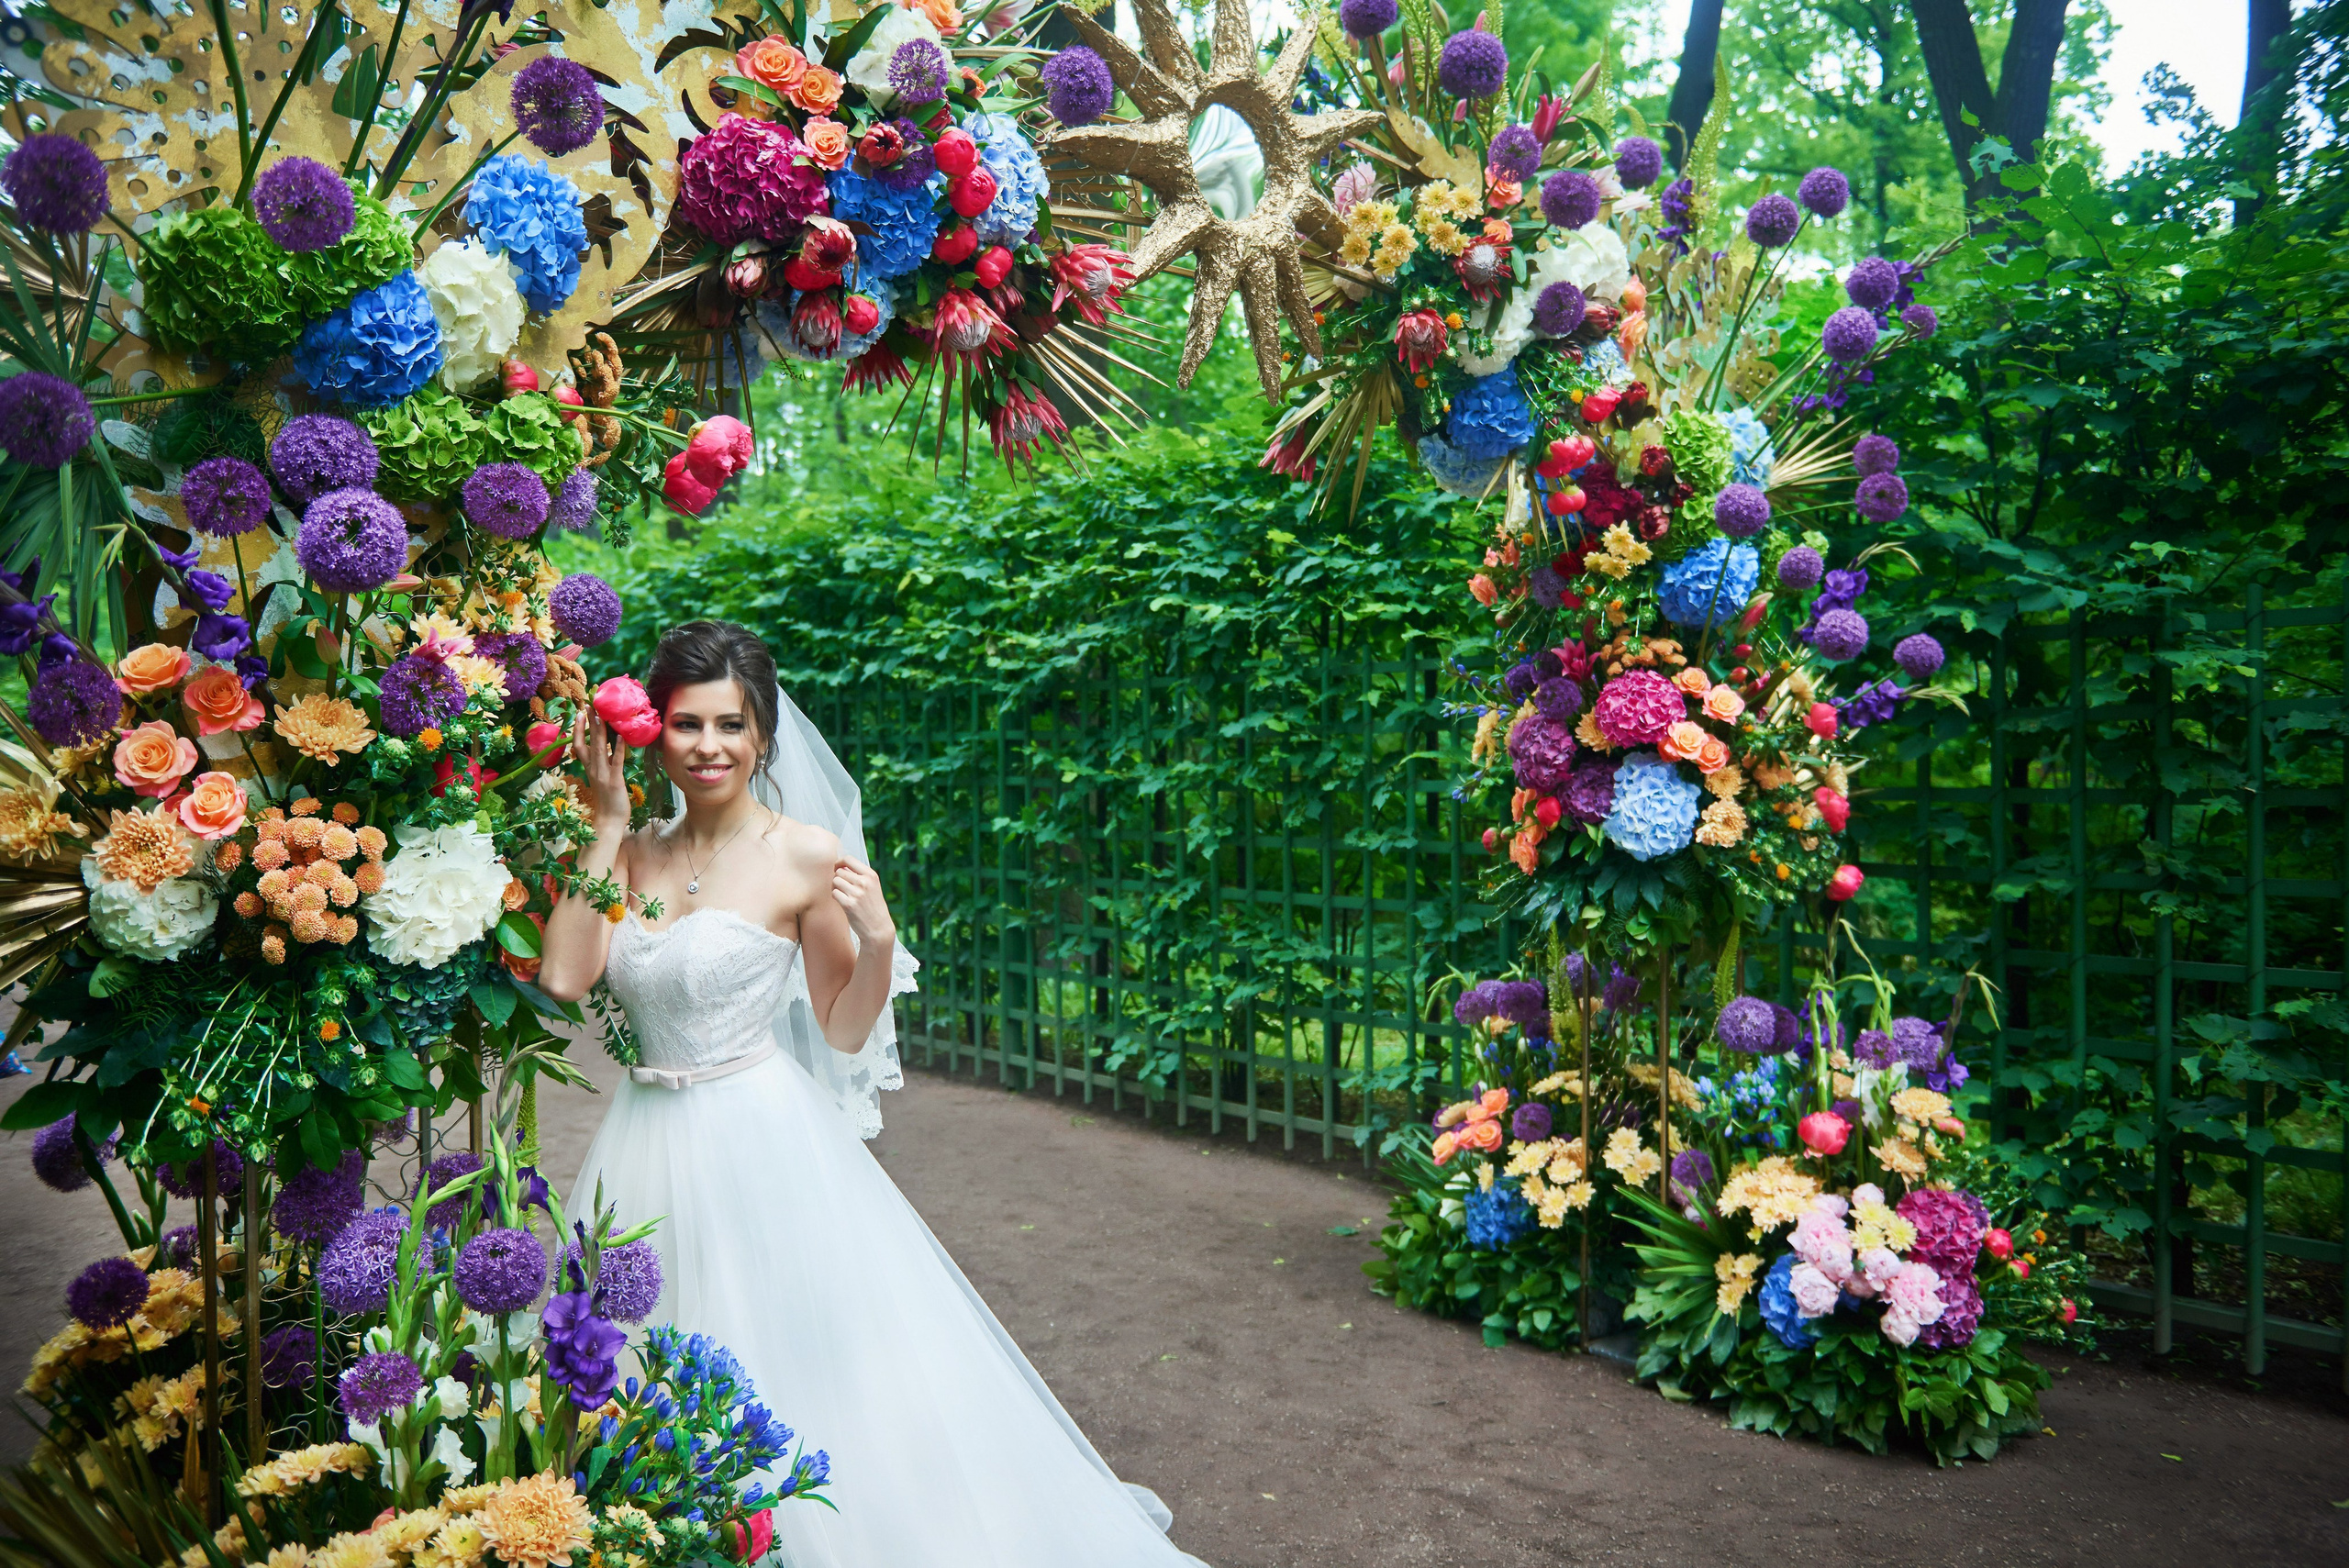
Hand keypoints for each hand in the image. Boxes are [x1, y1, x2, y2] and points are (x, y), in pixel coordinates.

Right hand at [574, 708, 632, 834]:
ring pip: (599, 749)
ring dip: (600, 731)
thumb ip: (602, 767)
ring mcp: (602, 774)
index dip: (579, 729)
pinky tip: (620, 736)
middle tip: (589, 705)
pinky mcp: (614, 781)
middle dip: (589, 723)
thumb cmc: (608, 803)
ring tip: (601, 715)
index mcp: (589, 769)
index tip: (580, 714)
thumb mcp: (601, 781)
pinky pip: (615, 762)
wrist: (609, 822)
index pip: (579, 745)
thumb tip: (607, 752)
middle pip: (588, 742)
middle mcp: (593, 769)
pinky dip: (617, 749)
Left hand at [831, 860, 895, 946]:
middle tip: (843, 887)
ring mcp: (856, 893)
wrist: (878, 928)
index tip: (837, 867)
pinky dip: (836, 896)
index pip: (849, 859)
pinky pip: (834, 893)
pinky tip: (843, 901)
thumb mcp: (873, 887)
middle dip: (838, 878)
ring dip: (836, 887)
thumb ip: (860, 876)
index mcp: (871, 875)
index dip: (839, 862)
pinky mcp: (848, 904)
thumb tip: (840, 866)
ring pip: (835, 881)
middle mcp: (864, 882)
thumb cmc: (874, 907)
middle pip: (840, 871)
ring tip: (843, 894)